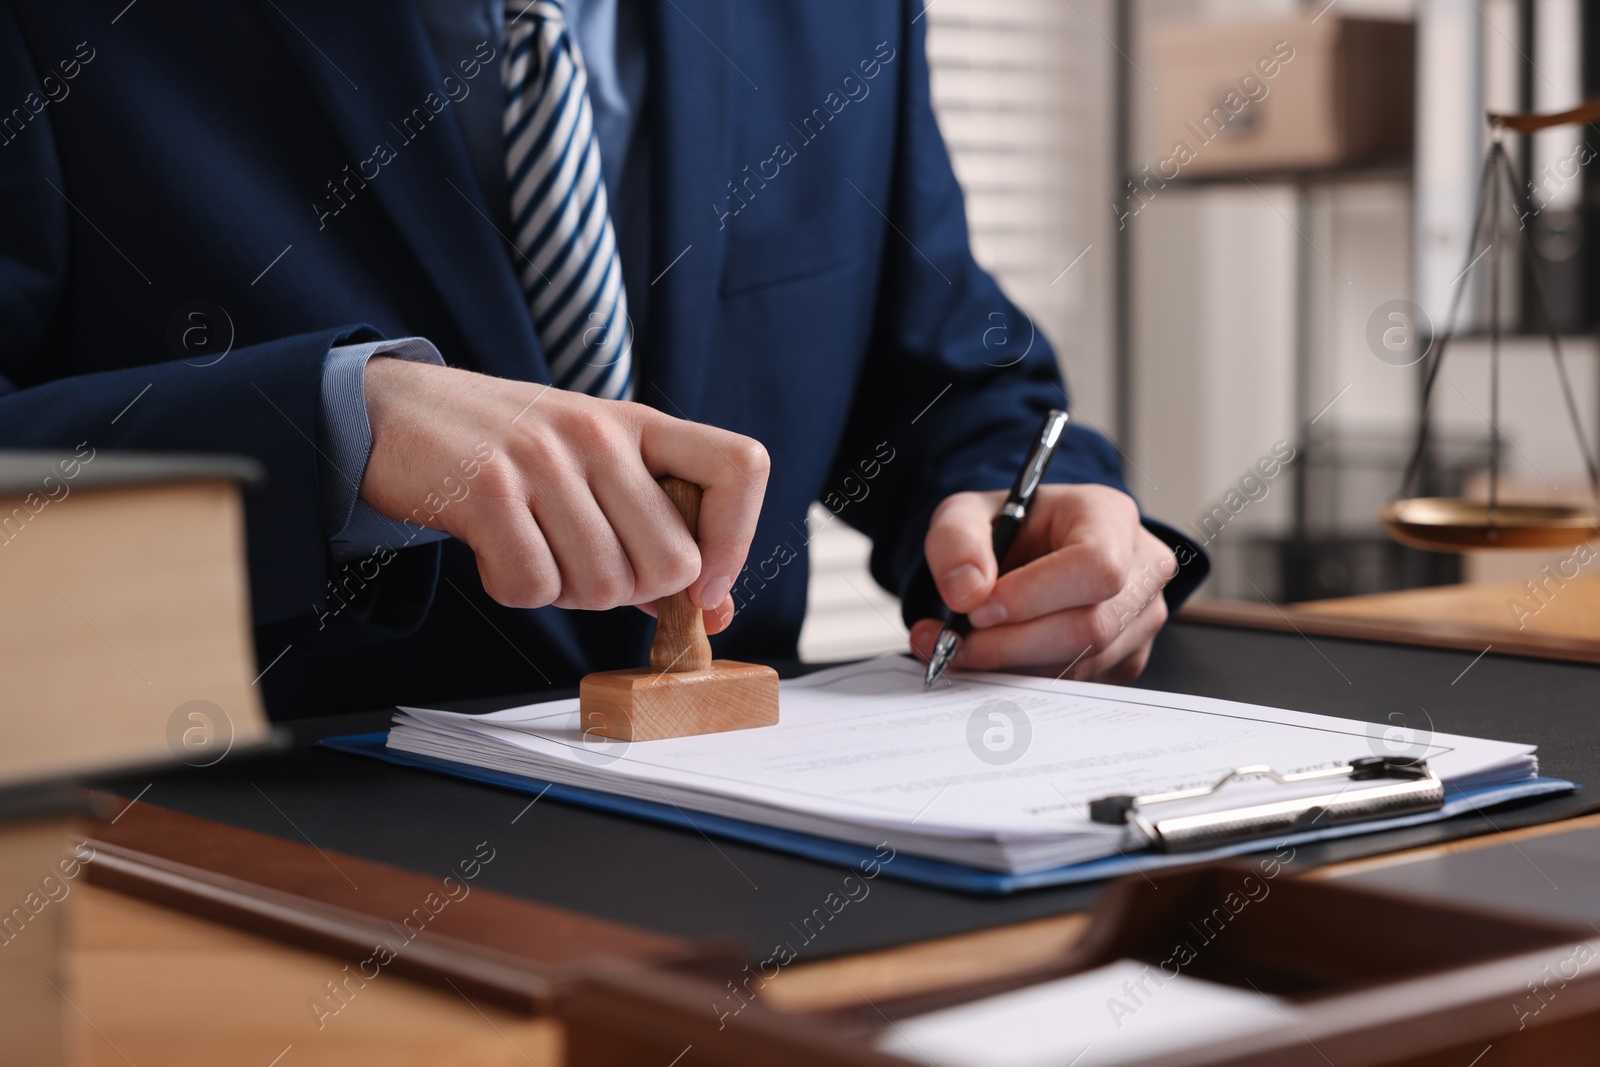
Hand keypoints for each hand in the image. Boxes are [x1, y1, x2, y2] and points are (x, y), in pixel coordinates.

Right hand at [359, 358, 769, 631]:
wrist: (399, 412)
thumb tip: (713, 613)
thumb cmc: (510, 452)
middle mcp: (600, 434)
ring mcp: (544, 459)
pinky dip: (516, 591)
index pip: (742, 467)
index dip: (736, 541)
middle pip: (671, 562)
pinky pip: (535, 588)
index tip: (704, 586)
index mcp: (641, 425)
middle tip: (585, 564)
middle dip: (632, 593)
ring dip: (568, 594)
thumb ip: (656, 531)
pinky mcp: (487, 491)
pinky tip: (497, 552)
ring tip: (535, 548)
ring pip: (603, 586)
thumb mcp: (594, 470)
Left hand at [908, 485, 1176, 682]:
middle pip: (1092, 628)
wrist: (1031, 552)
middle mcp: (1142, 569)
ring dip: (1011, 667)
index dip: (1034, 597)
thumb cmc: (1010, 529)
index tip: (978, 609)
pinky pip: (1077, 686)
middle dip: (1012, 644)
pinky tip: (992, 659)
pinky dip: (1023, 681)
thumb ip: (956, 540)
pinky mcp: (1126, 660)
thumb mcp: (967, 513)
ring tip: (962, 648)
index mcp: (1110, 517)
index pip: (1096, 566)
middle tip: (956, 641)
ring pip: (1082, 667)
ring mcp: (1140, 621)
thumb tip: (966, 593)